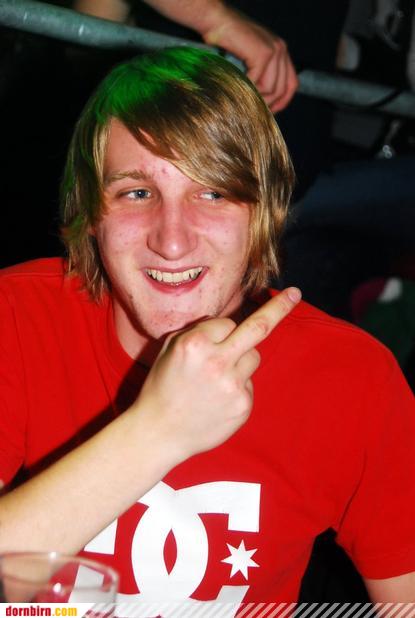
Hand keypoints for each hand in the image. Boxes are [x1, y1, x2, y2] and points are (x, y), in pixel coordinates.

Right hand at [136, 288, 300, 460]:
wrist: (159, 432)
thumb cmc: (162, 386)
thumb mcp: (169, 349)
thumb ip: (197, 331)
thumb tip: (228, 324)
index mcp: (195, 344)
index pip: (226, 323)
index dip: (218, 332)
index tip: (216, 338)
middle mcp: (217, 362)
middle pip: (258, 327)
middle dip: (279, 308)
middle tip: (295, 293)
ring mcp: (232, 385)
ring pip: (254, 357)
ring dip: (240, 360)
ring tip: (214, 381)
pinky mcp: (242, 405)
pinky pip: (249, 383)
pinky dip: (236, 387)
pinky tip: (216, 400)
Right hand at [202, 8, 297, 112]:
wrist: (217, 21)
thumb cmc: (228, 40)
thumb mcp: (250, 60)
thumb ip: (261, 75)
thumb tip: (264, 101)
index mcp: (281, 51)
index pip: (291, 84)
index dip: (282, 102)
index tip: (269, 112)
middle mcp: (281, 49)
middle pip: (282, 89)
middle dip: (268, 104)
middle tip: (253, 109)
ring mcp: (274, 51)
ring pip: (271, 89)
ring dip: (256, 97)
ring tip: (243, 95)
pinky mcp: (263, 54)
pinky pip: (259, 83)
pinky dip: (247, 88)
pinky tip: (238, 84)